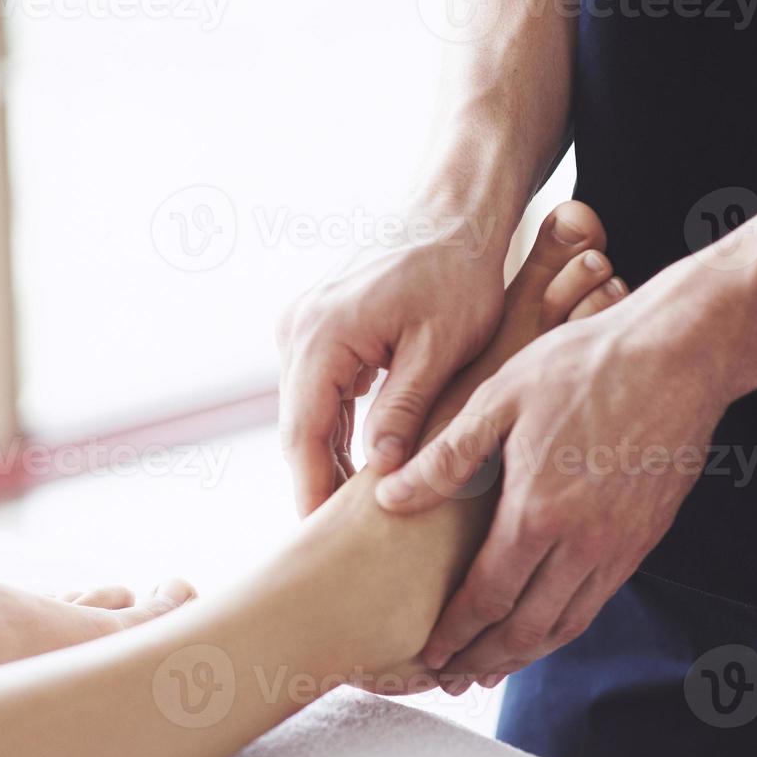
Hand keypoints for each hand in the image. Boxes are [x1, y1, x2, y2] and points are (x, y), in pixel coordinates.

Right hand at [276, 222, 513, 515]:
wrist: (453, 211)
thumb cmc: (459, 271)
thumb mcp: (442, 347)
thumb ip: (406, 411)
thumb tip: (382, 475)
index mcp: (322, 334)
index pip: (304, 433)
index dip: (312, 490)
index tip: (321, 539)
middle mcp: (298, 329)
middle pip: (298, 427)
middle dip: (316, 483)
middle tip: (334, 545)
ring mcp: (301, 325)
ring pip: (307, 411)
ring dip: (326, 458)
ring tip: (348, 518)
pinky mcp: (317, 326)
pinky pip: (319, 391)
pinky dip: (335, 427)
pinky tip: (358, 466)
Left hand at [375, 292, 733, 690]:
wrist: (680, 354)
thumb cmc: (584, 366)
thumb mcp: (498, 399)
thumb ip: (444, 457)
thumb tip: (390, 497)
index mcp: (538, 512)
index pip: (487, 597)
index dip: (455, 633)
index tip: (429, 654)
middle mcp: (583, 543)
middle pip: (526, 629)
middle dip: (485, 660)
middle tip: (453, 678)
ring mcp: (620, 545)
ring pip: (567, 624)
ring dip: (526, 654)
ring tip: (492, 667)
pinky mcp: (645, 538)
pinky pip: (598, 600)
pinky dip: (564, 626)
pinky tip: (543, 625)